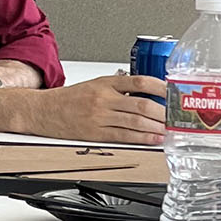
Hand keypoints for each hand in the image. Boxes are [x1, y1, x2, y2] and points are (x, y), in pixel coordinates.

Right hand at [29, 74, 167, 145]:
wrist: (43, 110)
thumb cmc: (71, 98)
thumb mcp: (96, 84)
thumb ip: (120, 88)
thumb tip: (147, 92)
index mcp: (106, 83)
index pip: (139, 81)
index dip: (160, 87)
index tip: (173, 92)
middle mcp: (104, 98)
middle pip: (142, 104)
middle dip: (163, 112)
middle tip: (176, 116)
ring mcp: (101, 117)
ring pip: (136, 121)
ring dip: (157, 127)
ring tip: (170, 129)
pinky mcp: (96, 133)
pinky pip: (124, 136)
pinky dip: (143, 138)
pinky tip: (154, 139)